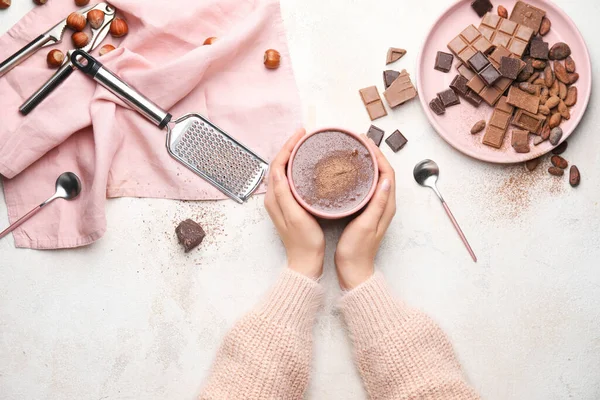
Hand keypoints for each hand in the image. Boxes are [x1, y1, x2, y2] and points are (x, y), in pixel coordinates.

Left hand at [264, 129, 325, 278]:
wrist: (306, 261)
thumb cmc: (304, 242)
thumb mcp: (295, 216)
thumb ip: (285, 194)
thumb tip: (278, 171)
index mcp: (275, 198)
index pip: (276, 164)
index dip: (287, 147)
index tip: (301, 135)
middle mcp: (275, 198)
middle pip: (278, 165)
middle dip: (290, 147)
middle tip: (305, 136)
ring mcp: (282, 202)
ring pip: (284, 171)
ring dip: (292, 156)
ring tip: (306, 146)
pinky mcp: (290, 205)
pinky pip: (290, 180)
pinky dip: (296, 168)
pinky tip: (308, 166)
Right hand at [335, 138, 395, 289]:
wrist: (353, 271)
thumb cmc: (357, 251)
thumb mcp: (366, 225)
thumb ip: (377, 203)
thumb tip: (386, 179)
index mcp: (386, 206)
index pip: (388, 172)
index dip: (378, 154)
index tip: (364, 142)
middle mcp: (383, 205)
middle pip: (382, 172)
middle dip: (371, 154)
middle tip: (356, 141)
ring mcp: (374, 208)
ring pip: (373, 178)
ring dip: (365, 163)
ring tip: (351, 151)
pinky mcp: (365, 211)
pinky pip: (365, 187)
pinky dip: (358, 176)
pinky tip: (346, 173)